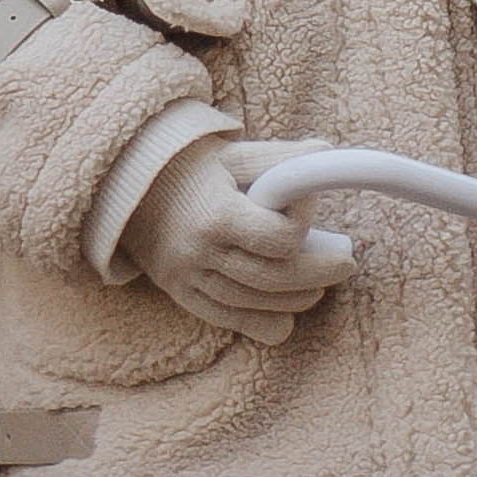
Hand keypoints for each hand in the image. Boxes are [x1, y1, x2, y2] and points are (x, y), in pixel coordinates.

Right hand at [122, 138, 352, 345]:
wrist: (129, 189)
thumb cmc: (191, 167)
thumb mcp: (234, 154)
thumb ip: (280, 158)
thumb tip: (325, 154)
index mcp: (216, 214)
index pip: (279, 238)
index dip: (304, 221)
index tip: (308, 203)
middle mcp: (200, 254)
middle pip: (275, 278)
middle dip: (320, 273)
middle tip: (346, 262)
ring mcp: (189, 279)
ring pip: (256, 305)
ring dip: (298, 298)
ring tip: (321, 285)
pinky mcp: (182, 295)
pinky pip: (230, 321)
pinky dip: (265, 323)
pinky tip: (288, 315)